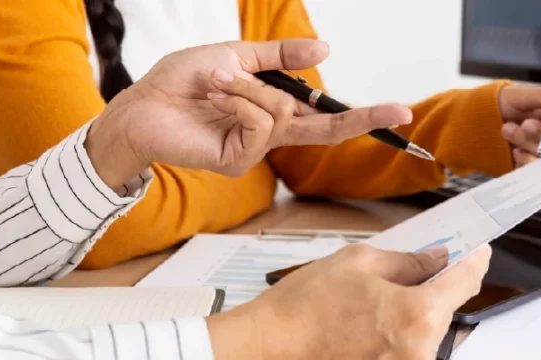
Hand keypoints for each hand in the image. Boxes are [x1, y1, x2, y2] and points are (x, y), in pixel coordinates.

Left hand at [85, 39, 411, 187]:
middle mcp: (268, 132)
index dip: (358, 113)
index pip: (322, 114)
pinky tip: (218, 96)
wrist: (142, 104)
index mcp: (272, 109)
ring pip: (282, 113)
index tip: (395, 111)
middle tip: (398, 111)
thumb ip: (280, 57)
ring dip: (250, 87)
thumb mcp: (237, 55)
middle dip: (361, 118)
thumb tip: (324, 49)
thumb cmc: (182, 82)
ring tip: (218, 81)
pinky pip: (259, 123)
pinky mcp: (238, 160)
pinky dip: (240, 100)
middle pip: (326, 130)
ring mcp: (254, 149)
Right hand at [207, 243, 492, 358]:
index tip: (477, 253)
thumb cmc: (304, 307)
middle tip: (409, 273)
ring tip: (369, 306)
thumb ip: (408, 261)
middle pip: (445, 312)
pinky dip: (395, 336)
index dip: (474, 262)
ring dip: (411, 316)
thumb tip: (436, 260)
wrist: (266, 348)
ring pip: (425, 335)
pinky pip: (406, 352)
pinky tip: (367, 325)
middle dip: (434, 290)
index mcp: (417, 316)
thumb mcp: (358, 262)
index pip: (465, 283)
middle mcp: (419, 353)